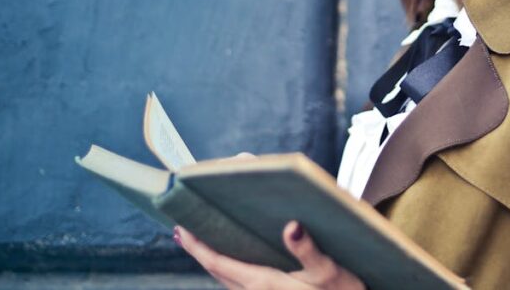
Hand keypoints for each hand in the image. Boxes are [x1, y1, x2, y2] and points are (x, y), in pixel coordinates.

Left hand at [175, 221, 365, 289]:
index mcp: (264, 283)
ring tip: (204, 241)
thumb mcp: (329, 271)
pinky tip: (235, 258)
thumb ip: (308, 249)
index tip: (180, 230)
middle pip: (217, 271)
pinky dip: (228, 267)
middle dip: (199, 250)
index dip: (197, 247)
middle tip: (185, 229)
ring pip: (226, 279)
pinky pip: (238, 283)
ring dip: (213, 260)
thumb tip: (291, 226)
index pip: (218, 263)